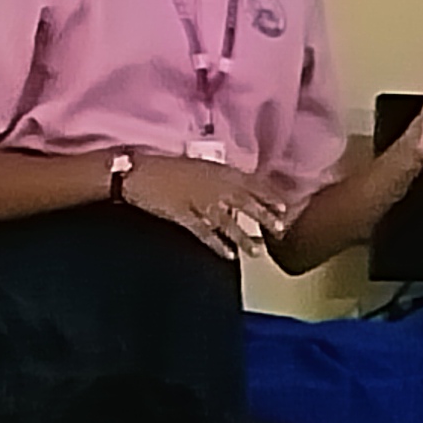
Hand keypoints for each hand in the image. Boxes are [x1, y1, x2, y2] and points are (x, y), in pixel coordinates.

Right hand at [118, 150, 285, 256]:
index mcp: (217, 171)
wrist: (136, 171)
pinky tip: (228, 255)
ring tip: (257, 251)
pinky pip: (204, 233)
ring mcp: (197, 200)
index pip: (251, 183)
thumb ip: (218, 178)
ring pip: (228, 221)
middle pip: (245, 203)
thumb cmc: (166, 167)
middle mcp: (212, 185)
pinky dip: (217, 244)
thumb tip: (236, 191)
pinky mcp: (182, 215)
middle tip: (280, 230)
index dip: (269, 196)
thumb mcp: (198, 166)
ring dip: (244, 237)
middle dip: (264, 217)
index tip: (285, 208)